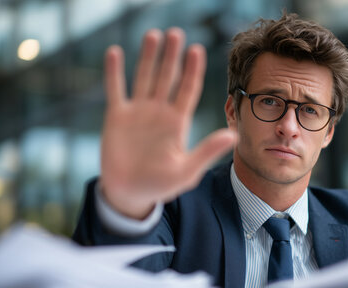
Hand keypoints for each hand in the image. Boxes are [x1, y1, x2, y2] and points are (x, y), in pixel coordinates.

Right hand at [100, 28, 236, 218]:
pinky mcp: (117, 116)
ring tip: (154, 35)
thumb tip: (233, 136)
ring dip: (148, 57)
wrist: (130, 194)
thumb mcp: (187, 171)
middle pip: (168, 77)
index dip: (192, 70)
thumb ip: (207, 151)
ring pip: (144, 77)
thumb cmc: (161, 185)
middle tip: (176, 34)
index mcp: (178, 122)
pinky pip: (116, 90)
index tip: (197, 50)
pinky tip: (115, 52)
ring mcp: (138, 112)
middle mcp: (159, 112)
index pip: (188, 89)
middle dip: (172, 56)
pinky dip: (115, 72)